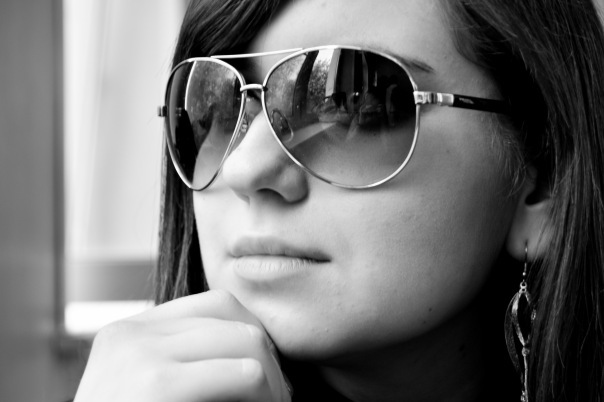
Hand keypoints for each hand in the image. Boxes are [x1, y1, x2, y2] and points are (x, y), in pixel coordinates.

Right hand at [74, 290, 291, 401]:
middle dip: (268, 355)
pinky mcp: (157, 386)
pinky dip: (267, 395)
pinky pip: (245, 374)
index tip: (264, 371)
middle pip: (234, 318)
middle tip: (279, 395)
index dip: (251, 332)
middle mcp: (131, 334)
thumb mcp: (146, 385)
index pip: (216, 304)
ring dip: (273, 377)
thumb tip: (255, 345)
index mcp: (128, 332)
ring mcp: (140, 356)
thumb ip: (183, 359)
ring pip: (248, 340)